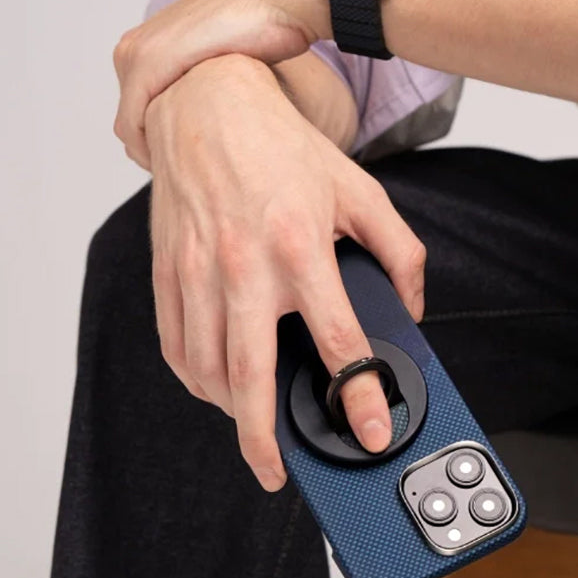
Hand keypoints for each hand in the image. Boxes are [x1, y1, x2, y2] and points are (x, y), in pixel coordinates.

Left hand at [114, 0, 328, 168]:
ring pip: (129, 128)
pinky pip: (132, 122)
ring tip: (190, 174)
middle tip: (190, 177)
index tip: (188, 170)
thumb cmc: (264, 30)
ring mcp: (137, 53)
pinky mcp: (147, 60)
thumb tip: (210, 127)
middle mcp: (134, 49)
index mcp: (148, 48)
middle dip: (157, 153)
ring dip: (156, 154)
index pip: (136, 115)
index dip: (158, 148)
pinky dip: (149, 148)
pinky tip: (181, 164)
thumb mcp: (225, 69)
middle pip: (131, 124)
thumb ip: (205, 91)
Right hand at [147, 54, 425, 491]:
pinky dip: (193, 378)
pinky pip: (174, 343)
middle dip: (264, 439)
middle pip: (251, 375)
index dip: (358, 396)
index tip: (372, 433)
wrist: (206, 104)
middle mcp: (243, 264)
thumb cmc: (282, 149)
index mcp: (299, 245)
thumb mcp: (359, 189)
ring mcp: (198, 271)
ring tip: (253, 429)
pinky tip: (214, 388)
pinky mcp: (167, 270)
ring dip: (228, 412)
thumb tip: (409, 309)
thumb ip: (397, 251)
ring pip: (205, 368)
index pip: (337, 340)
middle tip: (278, 473)